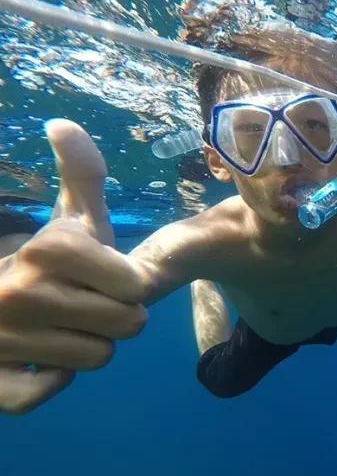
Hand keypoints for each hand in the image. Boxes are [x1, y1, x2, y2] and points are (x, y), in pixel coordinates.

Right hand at [0, 120, 147, 413]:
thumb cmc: (46, 261)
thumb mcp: (71, 218)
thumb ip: (82, 175)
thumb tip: (63, 122)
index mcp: (50, 248)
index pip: (137, 287)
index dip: (130, 285)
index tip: (104, 278)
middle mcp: (19, 290)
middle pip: (127, 325)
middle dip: (116, 317)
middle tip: (84, 304)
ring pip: (96, 359)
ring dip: (87, 347)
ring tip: (59, 327)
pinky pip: (45, 393)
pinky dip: (49, 381)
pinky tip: (36, 357)